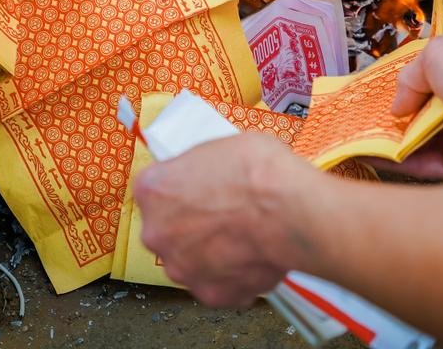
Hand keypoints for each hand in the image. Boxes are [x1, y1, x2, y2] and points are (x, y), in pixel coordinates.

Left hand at [134, 132, 318, 307]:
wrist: (289, 210)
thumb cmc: (258, 172)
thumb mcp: (217, 148)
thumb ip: (196, 171)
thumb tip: (203, 177)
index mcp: (153, 189)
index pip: (156, 190)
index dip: (181, 189)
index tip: (197, 189)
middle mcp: (157, 233)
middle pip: (168, 229)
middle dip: (191, 225)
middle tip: (222, 214)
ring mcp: (182, 268)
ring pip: (190, 260)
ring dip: (210, 252)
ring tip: (242, 236)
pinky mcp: (211, 293)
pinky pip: (218, 283)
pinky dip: (232, 274)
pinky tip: (252, 255)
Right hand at [378, 36, 442, 179]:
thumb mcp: (437, 54)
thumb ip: (409, 77)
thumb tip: (398, 107)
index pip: (437, 80)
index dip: (412, 85)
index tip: (383, 91)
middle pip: (426, 113)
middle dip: (397, 115)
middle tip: (364, 116)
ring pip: (419, 141)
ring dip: (389, 138)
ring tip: (356, 134)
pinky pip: (418, 163)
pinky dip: (391, 159)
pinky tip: (364, 153)